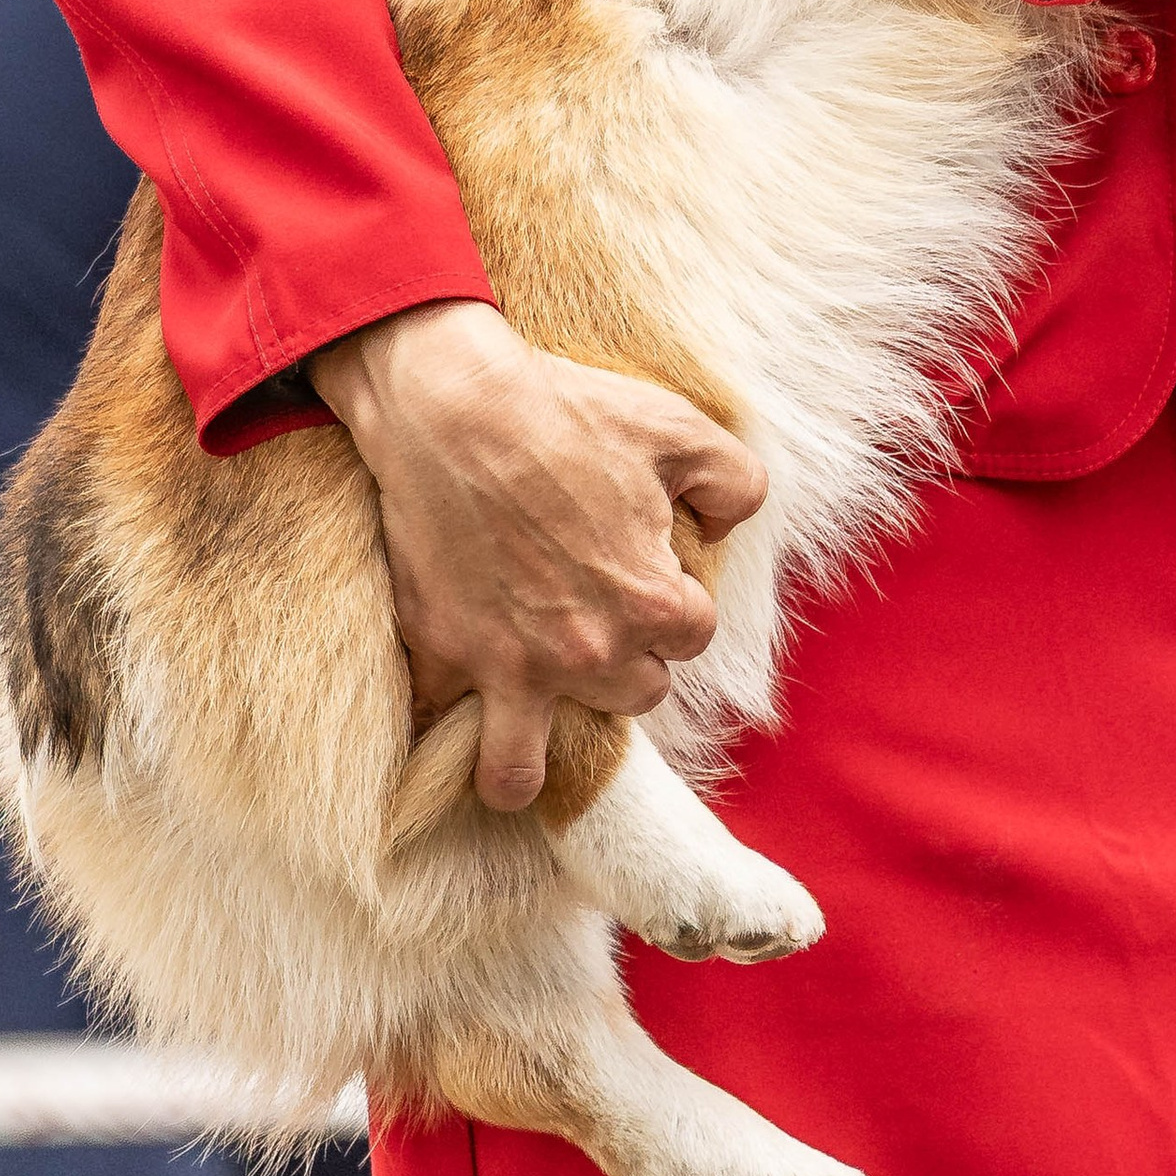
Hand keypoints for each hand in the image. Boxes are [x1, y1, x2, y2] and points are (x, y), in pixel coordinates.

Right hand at [308, 299, 765, 809]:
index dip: (678, 598)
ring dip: (533, 745)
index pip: (693, 636)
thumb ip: (736, 483)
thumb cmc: (569, 414)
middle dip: (627, 659)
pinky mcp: (441, 654)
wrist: (455, 408)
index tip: (649, 566)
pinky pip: (439, 725)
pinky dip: (445, 716)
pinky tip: (449, 699)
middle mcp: (585, 654)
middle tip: (596, 609)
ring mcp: (507, 665)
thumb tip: (723, 531)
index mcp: (648, 603)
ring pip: (524, 767)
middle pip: (634, 694)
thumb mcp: (682, 429)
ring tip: (527, 716)